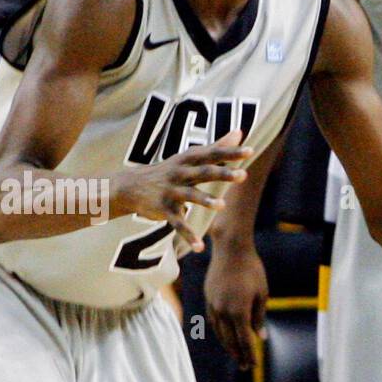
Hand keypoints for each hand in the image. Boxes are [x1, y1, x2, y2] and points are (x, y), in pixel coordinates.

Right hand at [112, 131, 250, 251]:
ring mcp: (171, 192)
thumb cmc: (169, 170)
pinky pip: (177, 224)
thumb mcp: (190, 158)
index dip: (231, 153)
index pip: (212, 154)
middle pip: (204, 172)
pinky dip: (188, 236)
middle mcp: (180, 174)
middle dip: (223, 173)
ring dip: (206, 200)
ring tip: (222, 205)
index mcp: (189, 161)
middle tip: (243, 175)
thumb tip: (240, 133)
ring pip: (190, 196)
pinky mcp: (163, 209)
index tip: (251, 150)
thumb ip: (216, 147)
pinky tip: (200, 248)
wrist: (130, 186)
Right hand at [205, 240, 268, 369]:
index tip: (253, 365)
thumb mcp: (262, 294)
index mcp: (239, 311)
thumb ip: (259, 317)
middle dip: (238, 355)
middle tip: (244, 367)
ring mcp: (213, 305)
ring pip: (219, 332)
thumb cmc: (252, 270)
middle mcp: (223, 311)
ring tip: (235, 355)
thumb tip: (260, 338)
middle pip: (230, 340)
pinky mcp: (208, 298)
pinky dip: (219, 332)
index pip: (244, 340)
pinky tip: (225, 337)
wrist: (231, 250)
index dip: (249, 354)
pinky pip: (213, 321)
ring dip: (227, 346)